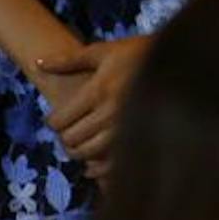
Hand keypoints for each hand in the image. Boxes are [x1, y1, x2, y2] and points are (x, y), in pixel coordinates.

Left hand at [38, 35, 152, 176]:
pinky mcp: (139, 141)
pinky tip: (94, 161)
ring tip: (82, 142)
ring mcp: (125, 129)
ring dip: (79, 150)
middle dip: (65, 136)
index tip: (57, 118)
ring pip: (87, 154)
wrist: (180, 62)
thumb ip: (70, 60)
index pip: (60, 120)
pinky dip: (96, 168)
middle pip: (71, 139)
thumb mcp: (104, 51)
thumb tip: (38, 63)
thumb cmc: (138, 53)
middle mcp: (110, 112)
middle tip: (69, 130)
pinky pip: (109, 166)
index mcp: (98, 90)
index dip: (53, 121)